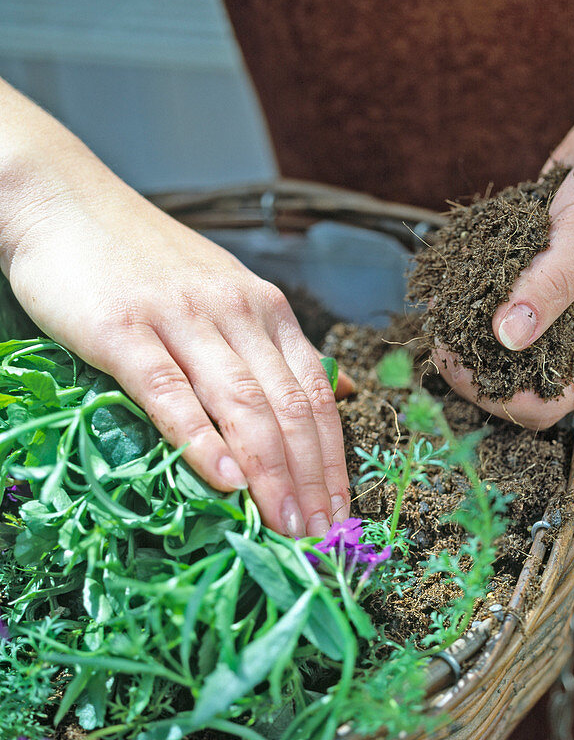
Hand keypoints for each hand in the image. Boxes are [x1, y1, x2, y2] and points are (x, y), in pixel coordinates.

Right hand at [0, 82, 349, 535]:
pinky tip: (224, 479)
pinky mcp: (124, 329)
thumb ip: (276, 345)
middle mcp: (235, 311)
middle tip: (320, 538)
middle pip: (288, 408)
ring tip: (286, 526)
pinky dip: (201, 438)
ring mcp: (181, 318)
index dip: (334, 459)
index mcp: (265, 308)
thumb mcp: (227, 292)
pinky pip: (170, 391)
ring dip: (271, 472)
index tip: (342, 514)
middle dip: (312, 479)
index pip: (316, 394)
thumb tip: (344, 388)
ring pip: (242, 404)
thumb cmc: (145, 261)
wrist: (63, 201)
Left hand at [437, 48, 573, 427]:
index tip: (453, 357)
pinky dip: (472, 288)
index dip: (493, 395)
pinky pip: (499, 292)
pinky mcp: (539, 268)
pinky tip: (451, 270)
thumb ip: (548, 287)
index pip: (545, 404)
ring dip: (466, 327)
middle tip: (438, 329)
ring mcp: (558, 300)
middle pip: (514, 378)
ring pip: (501, 338)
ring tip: (440, 301)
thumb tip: (506, 338)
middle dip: (471, 363)